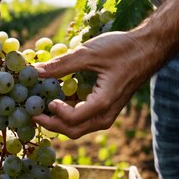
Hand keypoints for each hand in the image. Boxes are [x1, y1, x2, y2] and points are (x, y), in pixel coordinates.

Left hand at [32, 30, 162, 137]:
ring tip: (39, 103)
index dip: (54, 113)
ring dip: (56, 119)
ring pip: (76, 127)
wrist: (147, 48)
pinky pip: (82, 117)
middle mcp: (105, 115)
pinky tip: (54, 96)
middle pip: (72, 130)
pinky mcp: (104, 108)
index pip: (73, 120)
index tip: (45, 99)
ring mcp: (105, 113)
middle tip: (30, 111)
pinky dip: (66, 111)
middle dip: (50, 123)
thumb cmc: (122, 49)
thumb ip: (62, 64)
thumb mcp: (89, 53)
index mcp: (104, 103)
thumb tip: (34, 71)